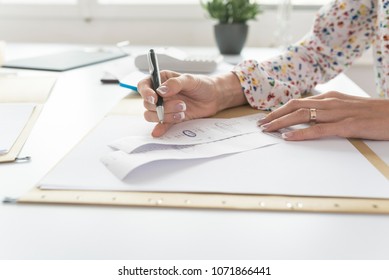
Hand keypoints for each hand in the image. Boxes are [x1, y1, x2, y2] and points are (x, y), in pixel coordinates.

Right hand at [138, 70, 245, 136]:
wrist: (214, 98)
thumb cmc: (202, 85)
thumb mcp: (190, 80)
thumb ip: (175, 84)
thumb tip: (161, 91)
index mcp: (161, 80)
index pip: (144, 86)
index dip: (145, 93)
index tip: (154, 99)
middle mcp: (160, 95)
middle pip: (148, 104)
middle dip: (162, 107)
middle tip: (181, 104)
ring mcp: (165, 107)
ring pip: (153, 115)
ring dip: (166, 116)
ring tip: (183, 112)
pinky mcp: (171, 118)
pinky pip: (161, 124)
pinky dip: (159, 128)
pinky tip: (158, 132)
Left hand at [259, 91, 388, 140]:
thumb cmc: (373, 114)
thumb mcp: (346, 108)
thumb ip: (328, 111)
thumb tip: (309, 118)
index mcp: (330, 98)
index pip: (298, 102)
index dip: (279, 110)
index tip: (267, 118)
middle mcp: (331, 102)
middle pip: (295, 106)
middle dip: (275, 115)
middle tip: (260, 125)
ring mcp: (339, 113)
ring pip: (303, 115)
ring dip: (281, 123)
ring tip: (267, 130)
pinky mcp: (348, 125)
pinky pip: (319, 129)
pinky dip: (301, 133)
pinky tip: (288, 137)